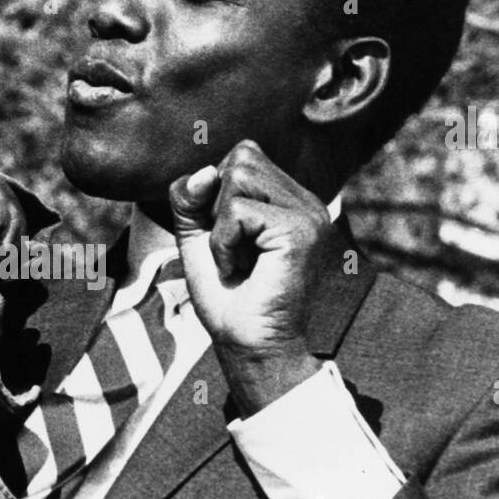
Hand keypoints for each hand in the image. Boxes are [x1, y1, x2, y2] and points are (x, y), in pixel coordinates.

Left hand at [168, 140, 328, 410]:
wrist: (248, 345)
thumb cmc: (226, 295)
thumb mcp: (197, 235)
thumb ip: (190, 196)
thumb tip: (207, 171)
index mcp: (289, 197)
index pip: (242, 154)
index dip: (215, 193)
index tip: (229, 239)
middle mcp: (305, 200)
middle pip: (240, 159)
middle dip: (217, 207)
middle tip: (233, 251)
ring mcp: (308, 213)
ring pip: (237, 177)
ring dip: (220, 226)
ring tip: (236, 260)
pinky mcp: (300, 231)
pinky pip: (237, 211)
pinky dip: (223, 243)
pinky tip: (239, 269)